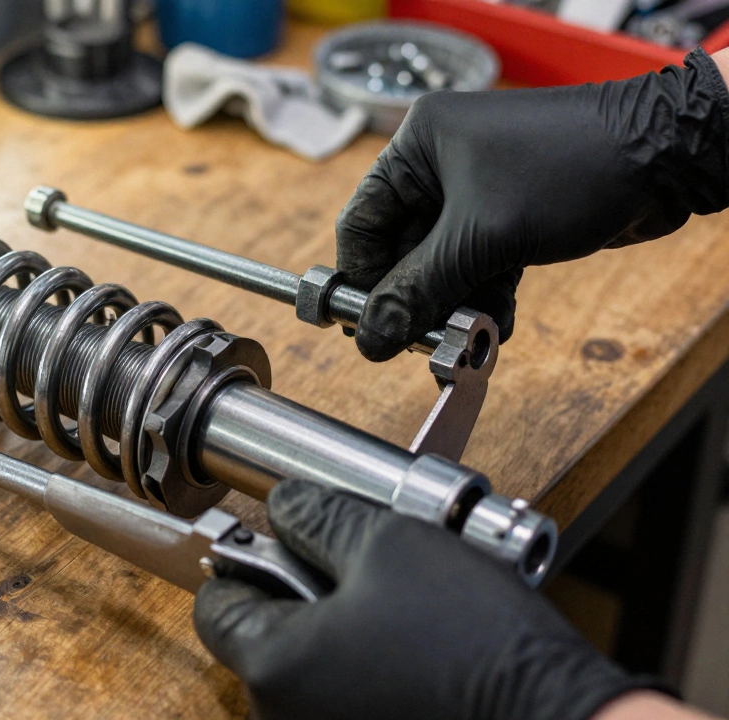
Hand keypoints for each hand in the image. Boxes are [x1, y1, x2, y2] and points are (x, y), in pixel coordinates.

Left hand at [192, 481, 657, 719]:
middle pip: (262, 636)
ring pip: (308, 668)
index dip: (247, 558)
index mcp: (273, 666)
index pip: (216, 603)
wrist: (558, 717)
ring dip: (338, 631)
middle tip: (361, 569)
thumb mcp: (387, 542)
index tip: (282, 541)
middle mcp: (284, 716)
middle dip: (300, 594)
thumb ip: (317, 517)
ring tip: (400, 610)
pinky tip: (414, 649)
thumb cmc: (475, 644)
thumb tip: (286, 507)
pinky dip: (365, 668)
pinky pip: (344, 696)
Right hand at [335, 49, 728, 360]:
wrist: (666, 157)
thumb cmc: (572, 168)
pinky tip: (495, 327)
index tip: (366, 327)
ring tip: (466, 339)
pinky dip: (483, 297)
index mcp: (419, 145)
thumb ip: (420, 290)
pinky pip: (477, 265)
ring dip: (452, 305)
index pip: (362, 222)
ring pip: (442, 263)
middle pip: (402, 248)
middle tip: (419, 341)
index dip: (362, 279)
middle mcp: (441, 163)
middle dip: (415, 297)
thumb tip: (372, 336)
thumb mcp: (482, 238)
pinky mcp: (510, 215)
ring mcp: (477, 190)